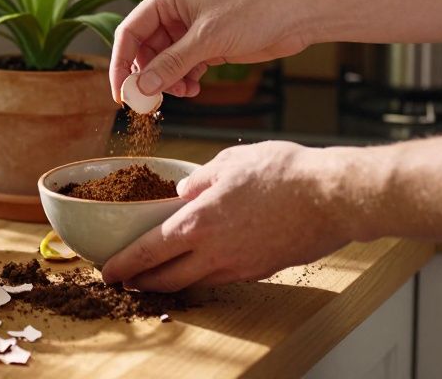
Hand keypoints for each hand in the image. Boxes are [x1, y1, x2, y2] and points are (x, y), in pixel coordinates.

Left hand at [100, 142, 355, 290]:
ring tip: (162, 273)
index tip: (108, 270)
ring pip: (196, 282)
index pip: (149, 252)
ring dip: (174, 280)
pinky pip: (224, 277)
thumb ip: (200, 179)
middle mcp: (215, 253)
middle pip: (167, 279)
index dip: (124, 264)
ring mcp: (239, 267)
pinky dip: (206, 274)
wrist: (333, 197)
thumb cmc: (283, 172)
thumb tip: (182, 192)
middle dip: (142, 281)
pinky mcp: (261, 271)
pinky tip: (205, 262)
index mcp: (198, 224)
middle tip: (128, 279)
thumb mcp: (231, 161)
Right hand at [110, 0, 312, 100]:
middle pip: (144, 49)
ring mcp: (190, 28)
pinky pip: (182, 66)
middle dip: (148, 75)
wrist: (295, 13)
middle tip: (151, 101)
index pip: (129, 31)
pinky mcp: (206, 44)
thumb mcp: (207, 39)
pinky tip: (195, 87)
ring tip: (183, 91)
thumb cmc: (253, 10)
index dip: (120, 63)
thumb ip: (171, 64)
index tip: (119, 93)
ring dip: (167, 80)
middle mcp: (174, 11)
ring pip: (163, 61)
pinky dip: (184, 79)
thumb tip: (141, 87)